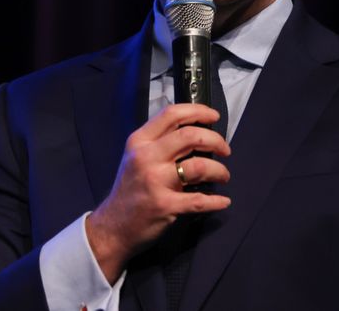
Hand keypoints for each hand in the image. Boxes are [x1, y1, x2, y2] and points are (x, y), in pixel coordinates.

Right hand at [85, 104, 231, 281]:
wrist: (113, 227)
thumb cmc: (129, 190)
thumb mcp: (135, 157)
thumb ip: (159, 141)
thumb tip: (195, 130)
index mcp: (140, 141)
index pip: (172, 114)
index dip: (198, 111)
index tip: (214, 117)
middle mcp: (146, 157)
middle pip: (190, 136)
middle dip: (216, 141)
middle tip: (225, 150)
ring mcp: (155, 181)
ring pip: (199, 165)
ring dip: (219, 170)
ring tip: (223, 175)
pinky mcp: (164, 205)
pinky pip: (198, 200)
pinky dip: (215, 201)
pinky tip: (223, 201)